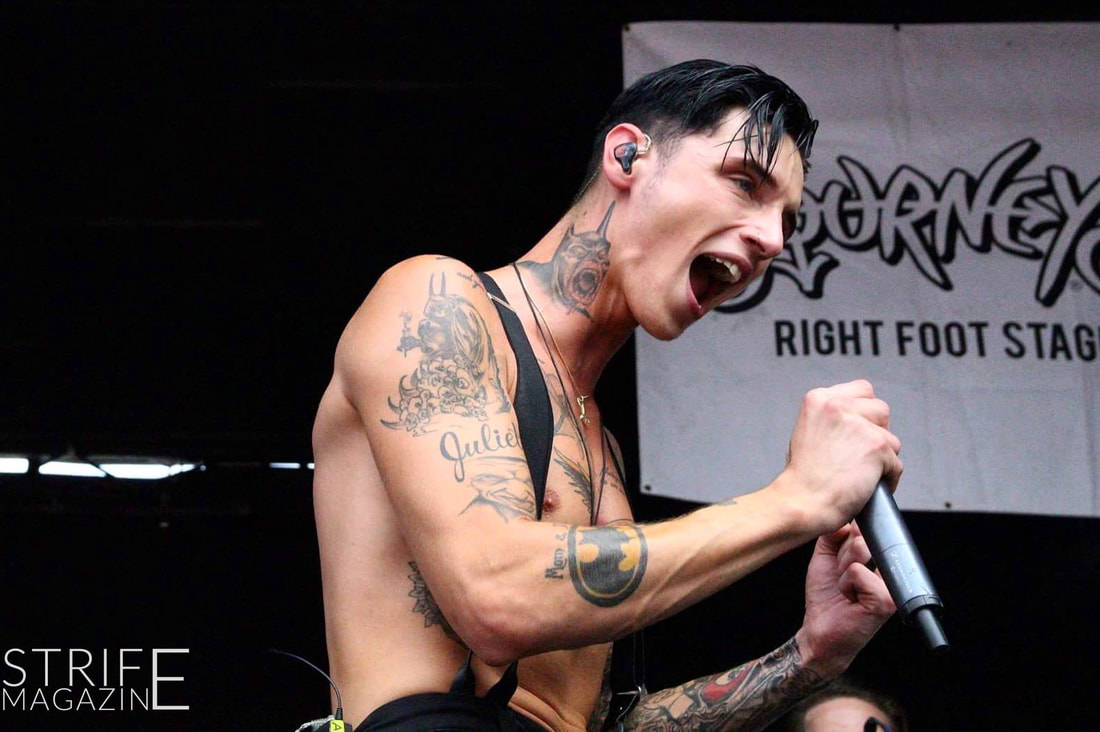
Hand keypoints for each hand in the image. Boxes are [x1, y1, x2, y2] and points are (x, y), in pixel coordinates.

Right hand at [779, 380, 901, 533]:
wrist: (800, 502)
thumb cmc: (801, 477)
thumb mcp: (807, 431)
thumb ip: (831, 419)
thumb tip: (857, 420)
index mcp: (819, 399)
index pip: (862, 390)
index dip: (864, 413)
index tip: (857, 432)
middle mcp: (838, 406)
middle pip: (880, 409)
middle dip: (876, 432)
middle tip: (859, 456)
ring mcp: (859, 425)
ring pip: (892, 437)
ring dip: (882, 457)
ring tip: (860, 474)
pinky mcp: (878, 445)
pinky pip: (896, 464)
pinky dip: (887, 479)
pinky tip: (866, 487)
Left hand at [796, 522, 895, 677]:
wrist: (819, 630)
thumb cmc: (826, 597)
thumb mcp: (825, 558)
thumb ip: (833, 535)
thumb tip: (844, 519)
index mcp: (878, 560)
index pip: (867, 531)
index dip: (851, 537)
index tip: (842, 557)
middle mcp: (888, 571)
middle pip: (862, 537)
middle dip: (841, 555)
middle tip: (841, 576)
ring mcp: (890, 586)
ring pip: (859, 551)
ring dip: (841, 570)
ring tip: (845, 588)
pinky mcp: (885, 600)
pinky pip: (858, 572)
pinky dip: (845, 584)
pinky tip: (849, 599)